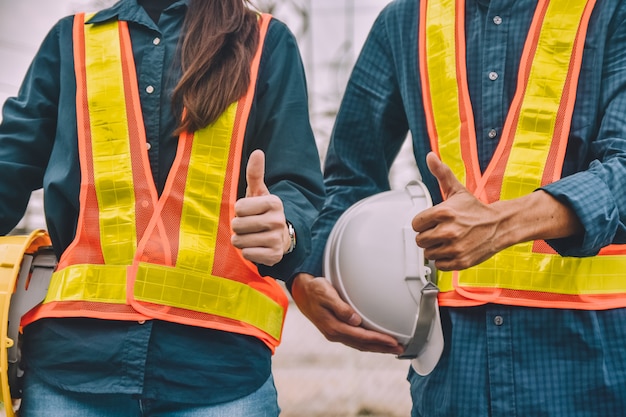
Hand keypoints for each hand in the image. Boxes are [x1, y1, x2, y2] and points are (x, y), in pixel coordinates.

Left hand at [231, 149, 290, 265]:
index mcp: (274, 202)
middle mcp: (278, 220)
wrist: (281, 237)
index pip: (239, 207)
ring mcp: (277, 239)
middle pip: (237, 225)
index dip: (240, 211)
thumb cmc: (263, 212)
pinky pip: (247, 254)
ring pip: (240, 241)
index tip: (251, 212)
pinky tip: (257, 247)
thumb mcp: (259, 193)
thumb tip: (258, 152)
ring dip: (242, 240)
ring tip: (252, 236)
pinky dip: (248, 252)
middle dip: (238, 227)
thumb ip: (255, 174)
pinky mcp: (275, 256)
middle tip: (250, 226)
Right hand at [290, 273, 403, 354]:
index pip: (362, 336)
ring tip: (392, 348)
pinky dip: (368, 343)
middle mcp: (335, 333)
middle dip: (382, 348)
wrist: (300, 291)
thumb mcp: (326, 294)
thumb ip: (340, 307)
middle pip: (363, 345)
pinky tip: (374, 342)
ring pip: (360, 345)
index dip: (379, 340)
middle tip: (400, 349)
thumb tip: (355, 320)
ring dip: (376, 347)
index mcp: (334, 327)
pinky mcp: (336, 330)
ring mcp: (335, 333)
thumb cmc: (314, 290)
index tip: (393, 342)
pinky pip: (355, 340)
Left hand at [412, 152, 501, 269]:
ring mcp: (455, 247)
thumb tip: (430, 156)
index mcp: (443, 212)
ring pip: (428, 254)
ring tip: (447, 240)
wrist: (500, 225)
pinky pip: (439, 264)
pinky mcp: (461, 261)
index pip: (416, 224)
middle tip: (440, 231)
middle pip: (420, 240)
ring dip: (435, 248)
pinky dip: (444, 259)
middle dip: (428, 236)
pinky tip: (453, 250)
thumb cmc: (475, 209)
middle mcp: (448, 231)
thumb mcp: (457, 190)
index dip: (422, 223)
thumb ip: (441, 173)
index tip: (431, 222)